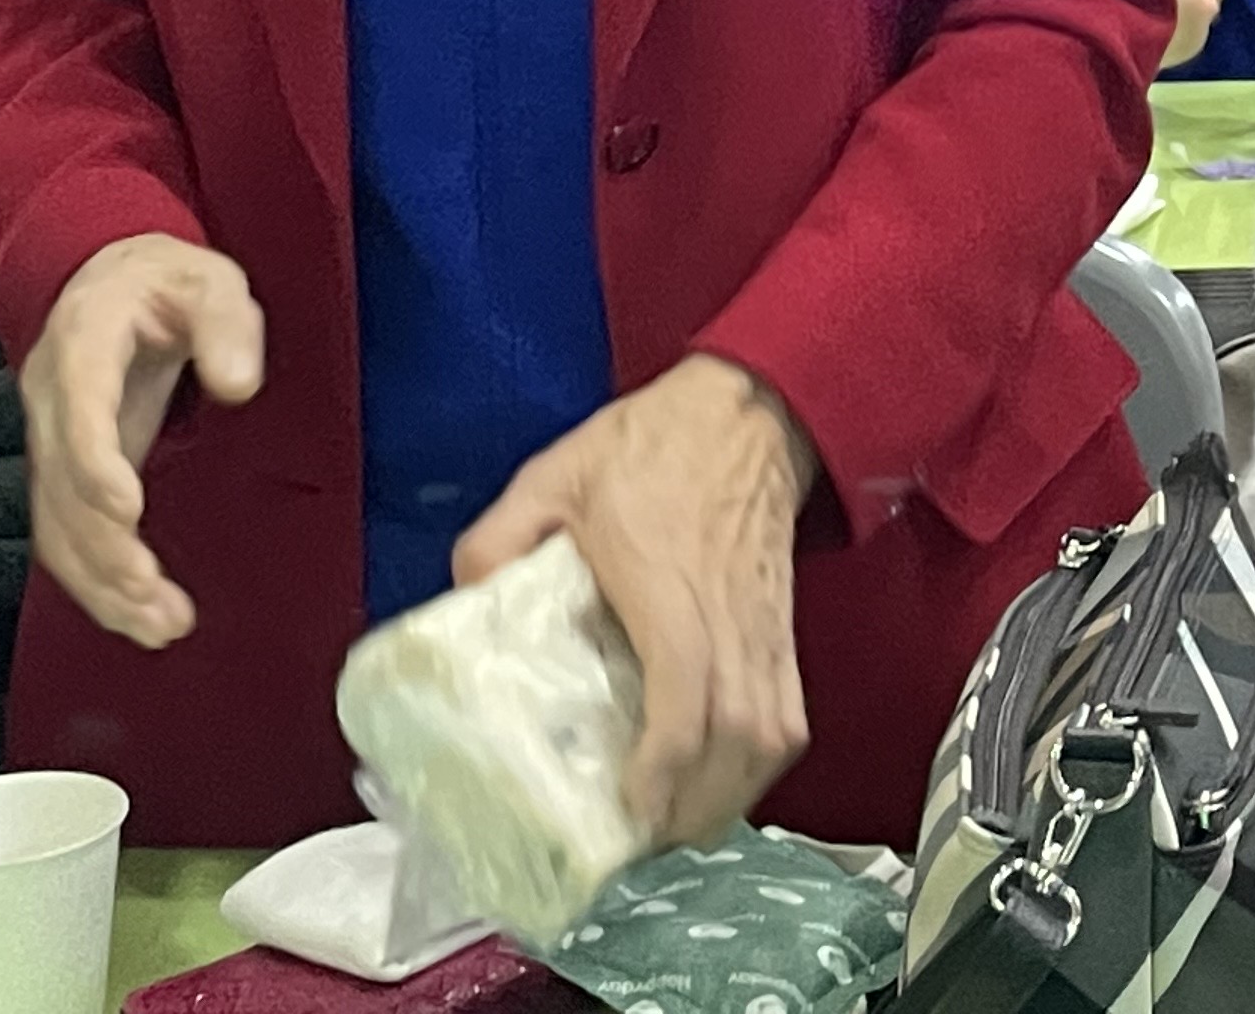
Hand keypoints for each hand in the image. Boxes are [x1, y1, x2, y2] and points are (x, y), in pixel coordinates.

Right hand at [21, 233, 264, 646]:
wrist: (106, 276)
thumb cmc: (163, 279)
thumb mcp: (209, 279)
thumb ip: (226, 324)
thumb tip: (238, 384)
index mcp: (83, 344)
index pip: (79, 412)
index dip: (96, 465)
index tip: (126, 511)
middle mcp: (53, 402)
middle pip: (62, 489)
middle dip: (105, 551)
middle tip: (156, 598)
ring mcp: (53, 442)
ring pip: (57, 526)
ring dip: (101, 584)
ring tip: (159, 626)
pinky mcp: (68, 473)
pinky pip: (65, 535)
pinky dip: (95, 582)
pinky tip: (136, 615)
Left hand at [457, 354, 814, 846]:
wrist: (750, 411)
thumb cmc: (653, 445)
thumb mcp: (554, 475)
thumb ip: (499, 538)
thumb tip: (465, 604)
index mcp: (669, 586)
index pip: (687, 697)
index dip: (664, 768)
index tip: (628, 809)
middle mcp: (728, 619)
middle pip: (739, 740)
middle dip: (693, 808)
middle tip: (638, 842)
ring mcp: (764, 629)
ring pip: (770, 738)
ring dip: (728, 797)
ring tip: (673, 826)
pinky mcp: (783, 632)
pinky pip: (789, 717)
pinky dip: (758, 767)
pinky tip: (719, 786)